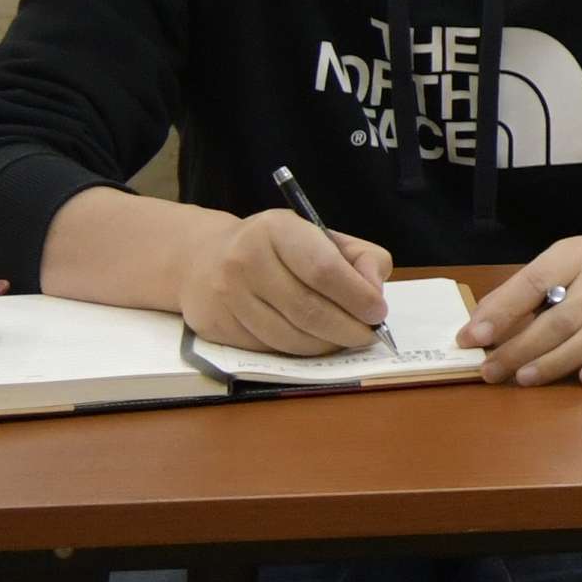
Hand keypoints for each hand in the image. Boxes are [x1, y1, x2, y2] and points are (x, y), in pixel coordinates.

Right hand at [187, 204, 393, 357]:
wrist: (203, 259)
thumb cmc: (276, 248)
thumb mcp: (319, 235)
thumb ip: (360, 258)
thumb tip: (374, 293)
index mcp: (277, 229)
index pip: (324, 269)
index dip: (356, 296)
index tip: (378, 312)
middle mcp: (245, 260)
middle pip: (307, 309)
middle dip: (347, 329)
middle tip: (367, 335)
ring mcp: (226, 296)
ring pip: (288, 337)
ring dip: (325, 346)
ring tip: (343, 340)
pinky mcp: (215, 326)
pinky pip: (267, 349)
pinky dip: (297, 352)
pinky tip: (311, 342)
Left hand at [466, 221, 581, 387]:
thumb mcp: (563, 258)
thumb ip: (525, 290)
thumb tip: (481, 325)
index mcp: (579, 256)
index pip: (537, 281)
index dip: (503, 310)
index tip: (473, 336)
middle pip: (563, 317)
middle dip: (522, 347)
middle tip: (491, 370)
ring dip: (557, 361)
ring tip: (525, 378)